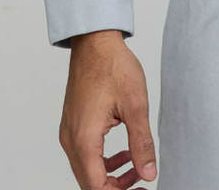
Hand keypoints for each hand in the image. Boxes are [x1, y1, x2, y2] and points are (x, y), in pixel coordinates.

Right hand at [59, 30, 156, 188]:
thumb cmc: (113, 67)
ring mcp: (69, 132)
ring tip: (136, 165)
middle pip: (89, 182)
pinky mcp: (73, 124)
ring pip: (86, 169)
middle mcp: (71, 139)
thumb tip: (149, 172)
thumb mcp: (135, 105)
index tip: (142, 188)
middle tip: (142, 180)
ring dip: (110, 174)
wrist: (95, 42)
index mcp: (84, 139)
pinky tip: (123, 150)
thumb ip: (142, 142)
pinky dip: (103, 160)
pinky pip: (84, 154)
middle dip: (116, 186)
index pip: (96, 186)